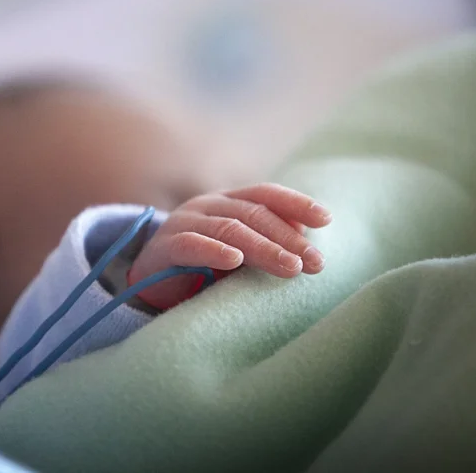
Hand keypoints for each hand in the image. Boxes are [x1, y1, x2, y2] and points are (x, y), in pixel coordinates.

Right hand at [127, 184, 331, 309]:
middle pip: (253, 214)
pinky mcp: (163, 247)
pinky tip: (234, 260)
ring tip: (290, 268)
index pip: (265, 194)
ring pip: (229, 229)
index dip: (296, 203)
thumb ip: (266, 241)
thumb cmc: (203, 266)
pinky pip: (190, 245)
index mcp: (228, 202)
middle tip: (314, 262)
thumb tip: (305, 239)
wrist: (149, 280)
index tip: (326, 220)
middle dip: (288, 238)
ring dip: (263, 248)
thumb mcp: (239, 252)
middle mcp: (208, 205)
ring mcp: (184, 223)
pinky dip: (213, 251)